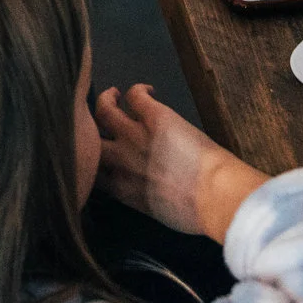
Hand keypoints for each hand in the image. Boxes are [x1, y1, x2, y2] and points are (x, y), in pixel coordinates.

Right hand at [95, 82, 267, 238]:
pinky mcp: (155, 116)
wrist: (214, 195)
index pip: (91, 170)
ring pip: (103, 110)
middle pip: (88, 139)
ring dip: (106, 100)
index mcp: (120, 188)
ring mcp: (134, 135)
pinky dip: (138, 89)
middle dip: (88, 130)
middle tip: (98, 122)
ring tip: (114, 95)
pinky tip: (149, 90)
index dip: (91, 160)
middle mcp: (120, 161)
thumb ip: (139, 198)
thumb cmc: (194, 213)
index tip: (98, 155)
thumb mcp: (156, 213)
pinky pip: (134, 94)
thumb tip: (143, 190)